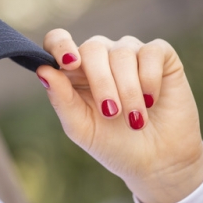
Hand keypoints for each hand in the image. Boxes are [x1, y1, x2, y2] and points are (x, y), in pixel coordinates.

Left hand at [36, 30, 202, 202]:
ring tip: (135, 119)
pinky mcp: (159, 55)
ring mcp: (129, 52)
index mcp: (74, 71)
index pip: (58, 41)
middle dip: (101, 83)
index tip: (70, 63)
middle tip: (111, 113)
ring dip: (128, 90)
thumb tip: (42, 70)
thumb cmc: (114, 144)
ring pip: (122, 53)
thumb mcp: (81, 127)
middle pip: (92, 49)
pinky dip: (150, 79)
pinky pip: (151, 52)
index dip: (61, 45)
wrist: (158, 161)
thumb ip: (61, 99)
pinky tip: (152, 100)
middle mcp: (100, 56)